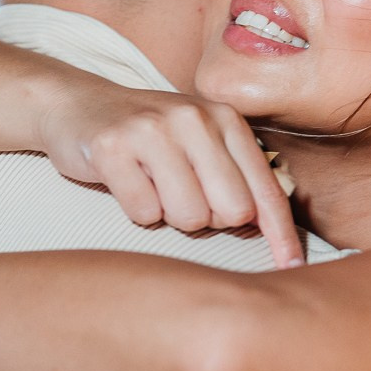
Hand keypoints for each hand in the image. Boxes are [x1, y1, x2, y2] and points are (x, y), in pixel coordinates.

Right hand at [34, 82, 301, 268]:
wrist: (78, 104)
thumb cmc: (149, 136)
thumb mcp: (201, 142)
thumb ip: (238, 178)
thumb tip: (279, 238)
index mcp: (225, 119)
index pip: (264, 188)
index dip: (280, 233)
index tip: (292, 265)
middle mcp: (194, 119)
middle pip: (230, 212)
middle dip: (209, 218)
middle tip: (182, 193)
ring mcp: (152, 130)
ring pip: (188, 217)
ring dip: (169, 215)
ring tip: (153, 184)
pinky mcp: (113, 147)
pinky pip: (144, 213)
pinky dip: (137, 210)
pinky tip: (126, 181)